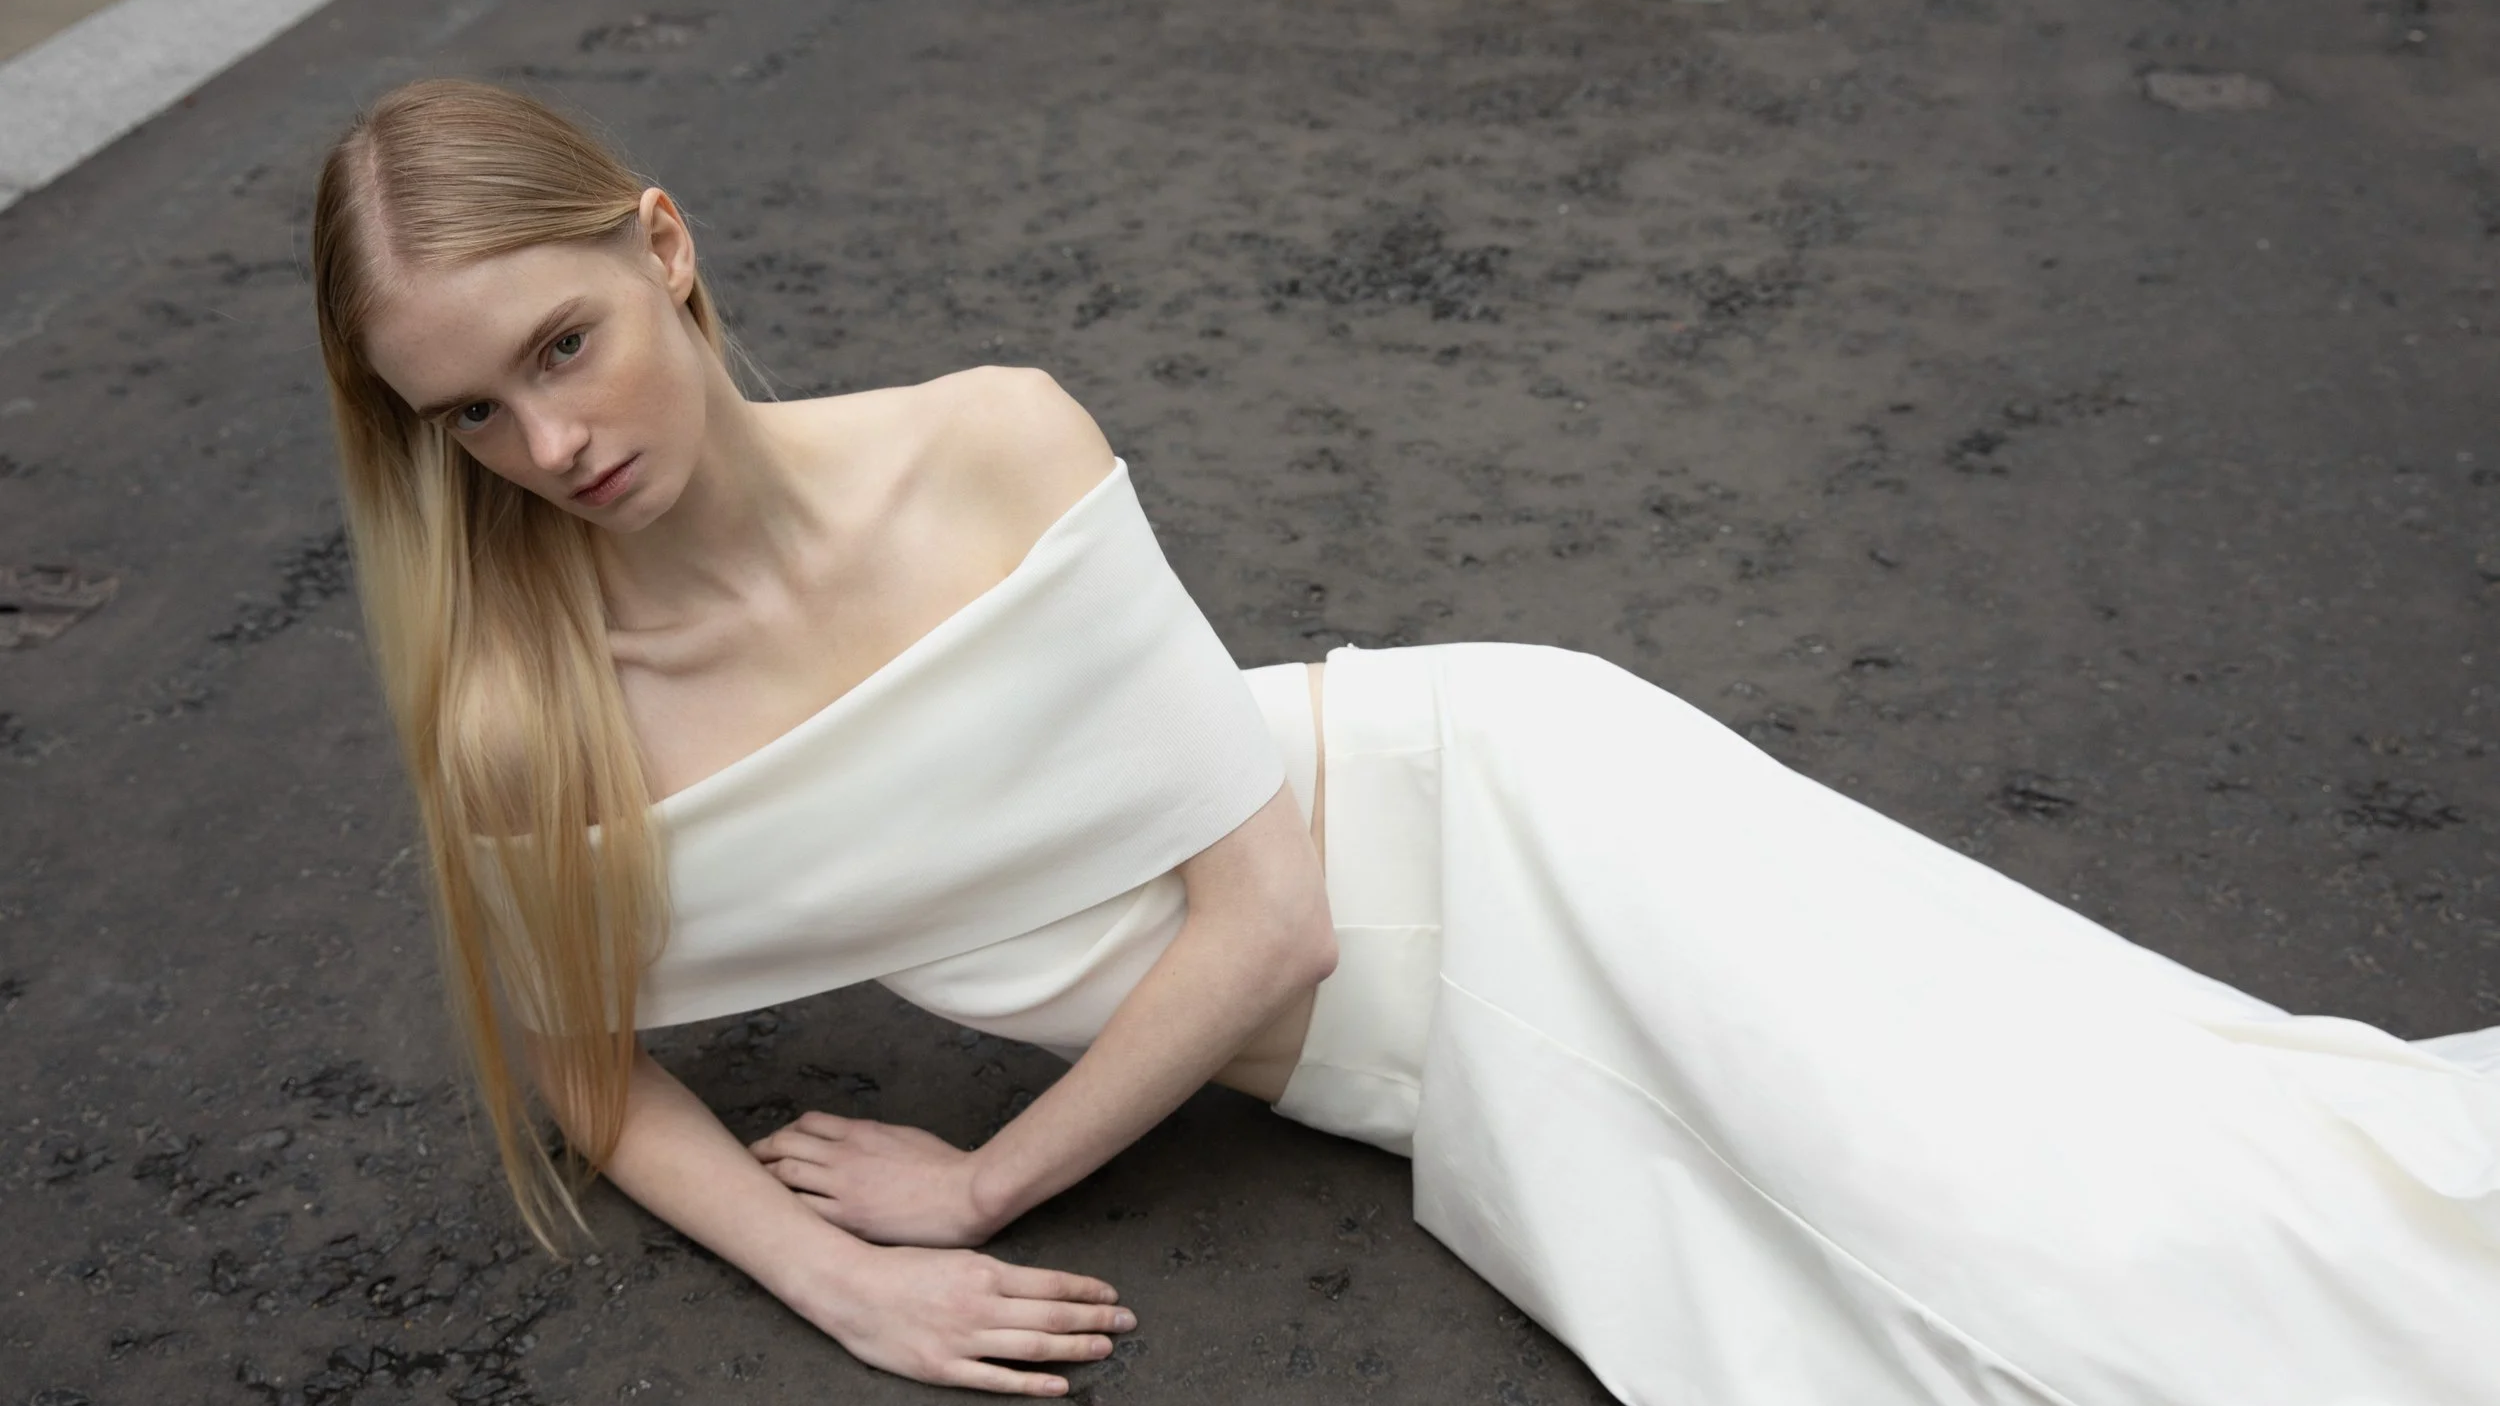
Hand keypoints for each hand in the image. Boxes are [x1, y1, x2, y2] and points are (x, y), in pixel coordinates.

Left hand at [751, 1111, 995, 1247]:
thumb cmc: (944, 1166)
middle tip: (752, 1164)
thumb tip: (855, 1139)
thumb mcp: (905, 1135)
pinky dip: (785, 1208)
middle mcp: (845, 1154)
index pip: (807, 1123)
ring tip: (753, 1189)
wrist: (964, 1193)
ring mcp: (844, 1186)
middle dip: (763, 1151)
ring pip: (787, 1173)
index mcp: (860, 1132)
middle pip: (786, 1143)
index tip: (778, 1144)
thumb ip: (873, 1137)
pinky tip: (777, 1216)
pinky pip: (804, 1209)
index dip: (786, 1132)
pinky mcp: (849, 1217)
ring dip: (765, 1177)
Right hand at [791, 1241, 1134, 1396]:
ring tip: (1105, 1347)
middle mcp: (980, 1304)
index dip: (1086, 1289)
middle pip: (1052, 1314)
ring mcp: (964, 1338)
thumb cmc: (900, 1268)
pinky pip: (997, 1379)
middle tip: (1127, 1322)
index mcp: (984, 1271)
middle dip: (1095, 1318)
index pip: (1050, 1282)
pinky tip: (1059, 1385)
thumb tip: (1035, 1284)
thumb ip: (993, 1272)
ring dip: (1075, 1347)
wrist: (849, 1288)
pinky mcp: (945, 1367)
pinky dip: (1032, 1383)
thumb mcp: (954, 1257)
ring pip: (1033, 1346)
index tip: (1111, 1294)